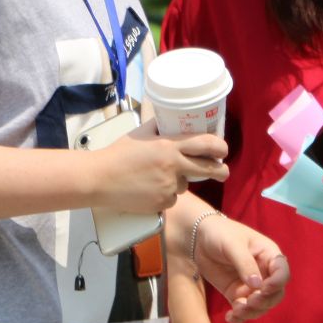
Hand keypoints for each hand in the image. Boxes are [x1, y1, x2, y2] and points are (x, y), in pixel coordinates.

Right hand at [90, 123, 228, 214]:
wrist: (98, 179)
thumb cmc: (118, 153)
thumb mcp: (141, 134)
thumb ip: (159, 129)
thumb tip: (171, 120)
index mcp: (169, 146)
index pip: (204, 144)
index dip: (219, 147)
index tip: (223, 150)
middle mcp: (173, 166)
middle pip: (208, 169)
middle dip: (220, 171)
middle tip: (223, 171)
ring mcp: (168, 186)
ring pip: (184, 185)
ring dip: (178, 182)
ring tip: (156, 178)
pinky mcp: (161, 203)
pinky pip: (171, 199)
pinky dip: (164, 196)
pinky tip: (148, 190)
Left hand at [194, 215, 289, 322]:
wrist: (199, 238)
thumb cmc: (220, 233)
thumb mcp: (233, 244)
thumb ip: (245, 263)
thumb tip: (257, 285)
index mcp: (269, 255)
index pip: (282, 272)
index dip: (278, 283)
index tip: (264, 288)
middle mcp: (264, 272)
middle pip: (275, 294)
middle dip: (265, 302)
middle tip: (249, 302)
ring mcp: (250, 285)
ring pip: (261, 306)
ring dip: (252, 312)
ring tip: (236, 310)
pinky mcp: (236, 294)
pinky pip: (243, 311)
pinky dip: (239, 318)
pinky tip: (230, 317)